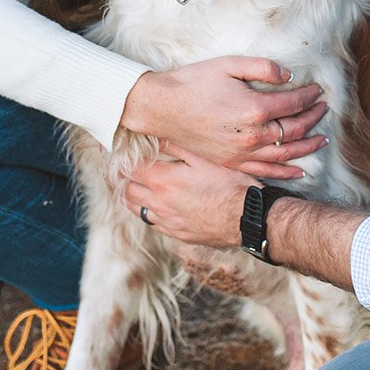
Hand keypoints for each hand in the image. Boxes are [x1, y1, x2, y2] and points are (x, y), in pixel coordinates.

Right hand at [121, 57, 327, 179]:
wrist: (162, 107)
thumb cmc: (193, 82)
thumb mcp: (229, 64)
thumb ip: (263, 67)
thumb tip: (288, 76)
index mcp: (255, 108)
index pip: (294, 102)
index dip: (309, 95)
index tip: (317, 90)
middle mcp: (254, 134)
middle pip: (296, 128)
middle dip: (313, 117)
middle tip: (323, 109)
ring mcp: (243, 151)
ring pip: (287, 152)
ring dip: (308, 146)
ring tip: (322, 139)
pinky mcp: (232, 161)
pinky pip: (266, 170)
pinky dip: (286, 171)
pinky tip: (299, 170)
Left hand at [124, 149, 256, 248]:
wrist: (249, 219)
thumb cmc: (230, 185)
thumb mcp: (204, 158)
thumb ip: (177, 146)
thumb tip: (155, 134)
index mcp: (162, 181)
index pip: (128, 169)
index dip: (122, 160)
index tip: (120, 154)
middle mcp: (159, 204)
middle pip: (127, 191)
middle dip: (123, 179)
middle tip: (123, 170)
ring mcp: (167, 222)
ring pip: (137, 210)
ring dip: (134, 197)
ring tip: (137, 187)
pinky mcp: (178, 235)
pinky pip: (154, 224)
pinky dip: (151, 213)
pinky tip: (158, 206)